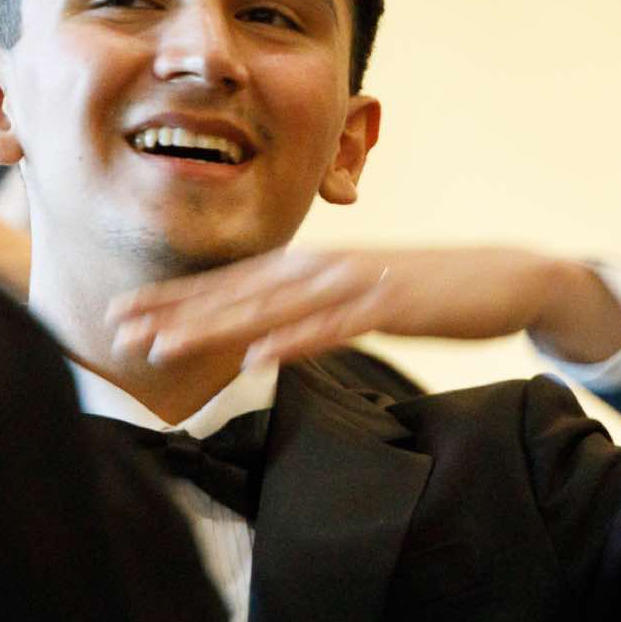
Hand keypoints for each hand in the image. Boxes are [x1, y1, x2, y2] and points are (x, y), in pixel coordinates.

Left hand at [108, 246, 620, 368]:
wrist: (505, 276)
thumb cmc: (426, 289)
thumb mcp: (355, 293)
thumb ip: (308, 305)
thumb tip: (258, 330)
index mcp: (309, 263)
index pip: (228, 281)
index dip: (173, 298)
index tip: (121, 314)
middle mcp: (321, 265)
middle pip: (234, 291)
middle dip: (172, 310)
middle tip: (115, 328)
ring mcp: (354, 282)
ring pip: (269, 307)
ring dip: (213, 326)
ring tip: (162, 345)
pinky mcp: (389, 304)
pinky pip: (330, 327)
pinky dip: (291, 341)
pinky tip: (254, 359)